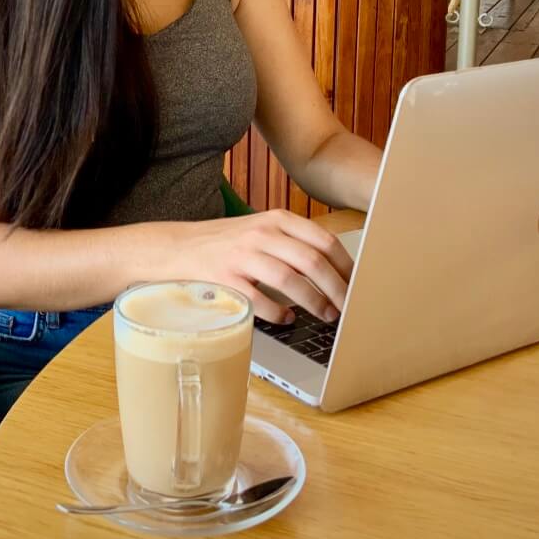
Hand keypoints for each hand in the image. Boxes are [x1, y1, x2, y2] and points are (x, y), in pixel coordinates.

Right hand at [168, 211, 353, 323]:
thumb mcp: (262, 231)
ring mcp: (242, 255)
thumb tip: (337, 272)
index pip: (324, 241)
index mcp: (277, 219)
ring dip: (314, 302)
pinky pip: (260, 300)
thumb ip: (294, 244)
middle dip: (337, 289)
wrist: (178, 248)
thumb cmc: (228, 244)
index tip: (359, 285)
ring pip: (290, 281)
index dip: (346, 266)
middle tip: (348, 308)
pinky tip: (287, 319)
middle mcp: (262, 233)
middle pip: (312, 261)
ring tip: (325, 315)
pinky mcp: (226, 278)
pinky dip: (279, 313)